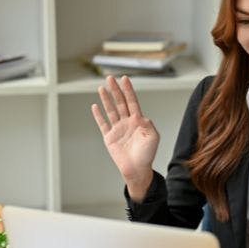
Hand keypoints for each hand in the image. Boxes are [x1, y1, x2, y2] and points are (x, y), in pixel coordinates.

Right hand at [91, 75, 158, 199]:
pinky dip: (98, 115)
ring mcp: (117, 129)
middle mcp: (127, 122)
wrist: (137, 169)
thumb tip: (141, 116)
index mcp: (138, 121)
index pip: (132, 102)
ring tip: (102, 88)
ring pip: (111, 110)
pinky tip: (95, 106)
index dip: (128, 90)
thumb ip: (148, 125)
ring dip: (106, 99)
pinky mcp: (109, 137)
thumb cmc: (147, 155)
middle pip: (120, 102)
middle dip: (115, 90)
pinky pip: (103, 124)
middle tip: (110, 78)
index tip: (125, 79)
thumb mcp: (153, 138)